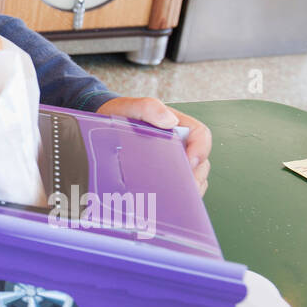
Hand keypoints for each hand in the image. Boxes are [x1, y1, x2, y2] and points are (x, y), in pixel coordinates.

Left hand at [96, 97, 211, 196]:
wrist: (104, 127)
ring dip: (188, 188)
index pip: (201, 136)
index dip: (200, 150)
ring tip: (171, 196)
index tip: (189, 163)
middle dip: (194, 176)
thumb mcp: (132, 107)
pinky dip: (178, 195)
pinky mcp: (167, 174)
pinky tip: (165, 199)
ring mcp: (176, 160)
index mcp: (179, 125)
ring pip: (194, 177)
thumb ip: (149, 107)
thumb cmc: (122, 114)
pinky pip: (181, 187)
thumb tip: (170, 121)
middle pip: (201, 162)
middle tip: (180, 187)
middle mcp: (182, 144)